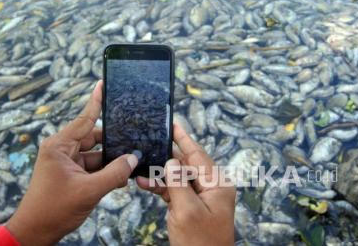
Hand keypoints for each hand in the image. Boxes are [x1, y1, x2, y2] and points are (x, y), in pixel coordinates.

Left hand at [7, 81, 137, 245]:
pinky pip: (92, 166)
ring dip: (111, 160)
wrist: (36, 232)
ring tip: (131, 163)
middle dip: (113, 141)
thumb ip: (114, 173)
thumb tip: (133, 159)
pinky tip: (121, 177)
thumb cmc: (54, 209)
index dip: (96, 102)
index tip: (103, 84)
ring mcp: (66, 163)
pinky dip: (105, 171)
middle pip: (93, 137)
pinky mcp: (71, 174)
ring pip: (95, 154)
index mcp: (59, 146)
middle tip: (134, 140)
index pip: (84, 120)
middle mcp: (62, 150)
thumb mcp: (89, 190)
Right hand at [137, 124, 235, 245]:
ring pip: (178, 177)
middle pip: (186, 164)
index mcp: (217, 184)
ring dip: (159, 175)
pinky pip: (175, 191)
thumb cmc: (200, 243)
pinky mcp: (191, 207)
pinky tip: (144, 184)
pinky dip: (161, 188)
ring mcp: (201, 198)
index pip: (197, 155)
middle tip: (149, 144)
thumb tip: (172, 161)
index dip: (183, 139)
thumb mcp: (187, 210)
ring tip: (140, 170)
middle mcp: (211, 187)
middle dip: (166, 157)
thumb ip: (178, 182)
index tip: (173, 123)